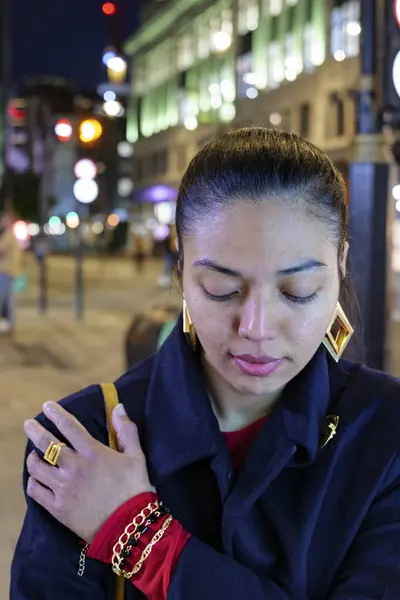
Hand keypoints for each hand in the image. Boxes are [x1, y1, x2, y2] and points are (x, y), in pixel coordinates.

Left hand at [24, 401, 154, 542]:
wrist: (128, 526)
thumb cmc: (134, 488)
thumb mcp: (137, 456)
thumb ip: (127, 430)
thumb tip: (118, 407)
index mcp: (92, 452)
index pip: (69, 426)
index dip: (56, 414)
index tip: (46, 406)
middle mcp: (74, 467)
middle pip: (46, 444)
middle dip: (34, 431)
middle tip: (28, 424)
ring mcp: (63, 488)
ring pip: (37, 468)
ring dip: (33, 459)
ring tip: (33, 455)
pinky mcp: (57, 508)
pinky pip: (36, 491)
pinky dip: (33, 483)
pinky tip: (35, 479)